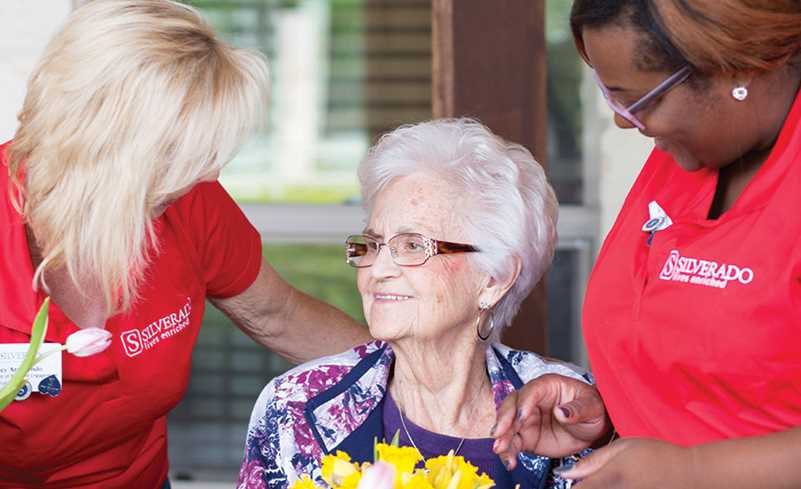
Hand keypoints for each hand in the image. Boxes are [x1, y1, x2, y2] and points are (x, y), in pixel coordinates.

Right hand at [492, 373, 609, 467]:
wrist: (592, 429)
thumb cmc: (592, 409)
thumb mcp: (592, 407)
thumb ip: (578, 409)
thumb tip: (562, 412)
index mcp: (548, 386)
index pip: (531, 391)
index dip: (524, 404)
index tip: (521, 418)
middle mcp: (532, 400)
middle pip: (512, 406)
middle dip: (504, 420)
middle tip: (499, 434)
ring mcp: (526, 419)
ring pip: (508, 425)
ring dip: (502, 437)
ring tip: (501, 450)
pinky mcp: (526, 436)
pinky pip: (513, 443)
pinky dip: (508, 452)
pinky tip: (510, 461)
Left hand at [556, 438, 697, 488]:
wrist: (693, 475)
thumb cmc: (660, 457)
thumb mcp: (623, 447)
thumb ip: (592, 461)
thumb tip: (566, 472)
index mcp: (610, 479)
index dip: (571, 484)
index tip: (571, 480)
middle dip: (585, 487)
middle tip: (592, 481)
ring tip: (618, 481)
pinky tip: (626, 486)